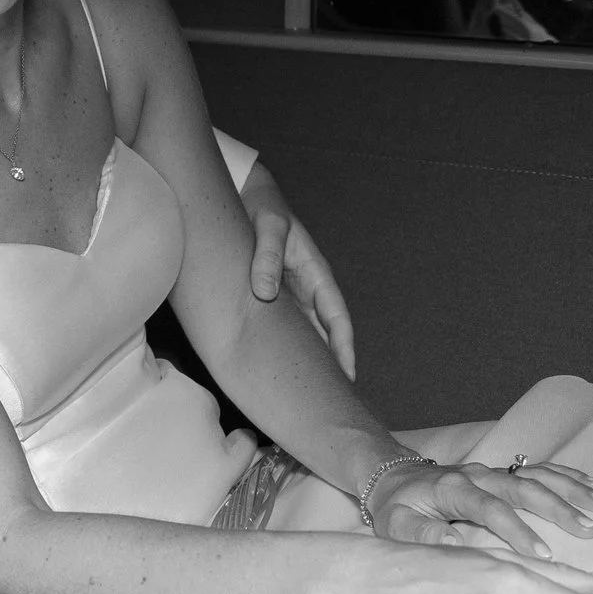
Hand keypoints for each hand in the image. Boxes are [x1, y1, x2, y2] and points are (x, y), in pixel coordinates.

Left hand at [239, 161, 355, 379]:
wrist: (244, 193)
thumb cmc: (262, 207)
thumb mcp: (268, 226)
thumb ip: (268, 256)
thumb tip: (266, 293)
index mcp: (316, 274)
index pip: (338, 320)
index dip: (344, 350)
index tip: (347, 379)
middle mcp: (306, 288)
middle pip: (323, 335)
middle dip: (329, 366)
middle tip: (330, 400)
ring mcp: (289, 293)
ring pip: (302, 334)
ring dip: (306, 361)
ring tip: (304, 394)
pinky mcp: (269, 292)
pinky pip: (279, 325)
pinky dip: (281, 346)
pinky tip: (272, 367)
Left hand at [371, 459, 592, 559]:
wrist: (392, 478)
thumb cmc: (396, 509)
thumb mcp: (396, 526)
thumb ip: (423, 536)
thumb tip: (455, 547)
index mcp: (452, 489)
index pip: (488, 509)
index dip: (516, 530)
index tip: (543, 555)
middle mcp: (476, 475)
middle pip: (522, 487)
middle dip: (558, 507)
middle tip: (589, 529)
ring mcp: (492, 471)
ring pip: (536, 475)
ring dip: (571, 488)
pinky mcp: (501, 473)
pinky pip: (539, 470)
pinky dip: (568, 475)